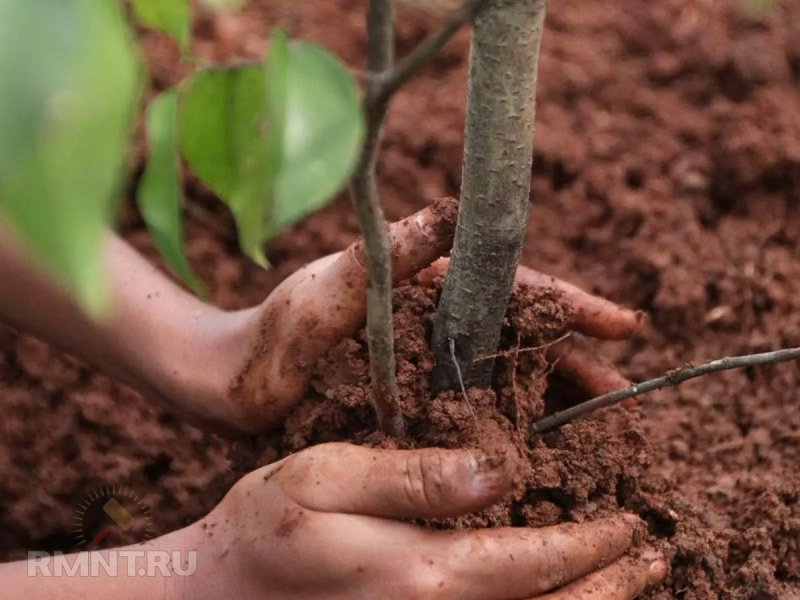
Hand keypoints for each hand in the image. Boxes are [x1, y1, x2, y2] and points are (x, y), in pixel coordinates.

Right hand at [182, 443, 665, 599]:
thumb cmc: (265, 529)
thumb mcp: (325, 478)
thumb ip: (413, 476)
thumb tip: (499, 467)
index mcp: (419, 574)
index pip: (534, 559)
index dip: (591, 541)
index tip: (630, 521)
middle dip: (614, 585)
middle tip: (656, 556)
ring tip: (632, 583)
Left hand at [222, 198, 643, 432]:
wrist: (232, 386)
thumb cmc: (273, 333)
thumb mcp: (328, 288)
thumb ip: (390, 254)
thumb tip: (453, 210)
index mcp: (428, 284)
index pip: (513, 286)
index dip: (571, 305)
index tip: (622, 326)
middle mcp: (437, 320)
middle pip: (522, 334)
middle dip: (577, 358)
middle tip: (625, 391)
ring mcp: (429, 363)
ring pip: (506, 374)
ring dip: (553, 395)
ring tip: (599, 424)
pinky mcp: (416, 403)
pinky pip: (476, 410)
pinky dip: (512, 423)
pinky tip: (539, 448)